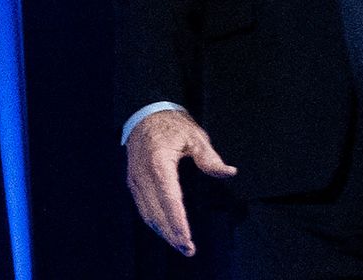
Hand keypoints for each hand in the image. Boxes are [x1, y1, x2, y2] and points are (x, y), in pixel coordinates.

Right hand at [125, 108, 235, 256]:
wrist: (145, 113)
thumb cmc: (171, 125)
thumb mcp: (195, 137)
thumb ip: (210, 158)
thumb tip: (229, 172)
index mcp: (159, 163)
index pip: (169, 200)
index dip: (178, 222)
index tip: (187, 239)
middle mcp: (143, 174)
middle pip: (156, 212)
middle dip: (172, 233)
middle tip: (188, 249)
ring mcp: (135, 179)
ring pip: (147, 213)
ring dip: (162, 231)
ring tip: (179, 244)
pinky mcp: (133, 181)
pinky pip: (142, 207)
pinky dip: (154, 221)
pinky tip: (165, 229)